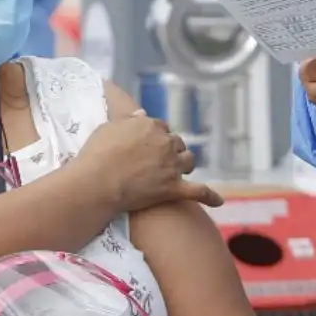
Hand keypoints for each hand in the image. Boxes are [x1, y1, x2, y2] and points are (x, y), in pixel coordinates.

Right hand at [76, 110, 222, 212]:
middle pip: (176, 143)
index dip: (155, 136)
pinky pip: (198, 191)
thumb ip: (128, 120)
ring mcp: (172, 167)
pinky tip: (218, 201)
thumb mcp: (108, 128)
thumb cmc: (96, 154)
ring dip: (184, 164)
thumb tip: (142, 114)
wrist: (97, 183)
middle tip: (158, 160)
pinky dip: (210, 196)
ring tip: (177, 171)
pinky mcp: (174, 189)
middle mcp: (165, 143)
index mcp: (151, 126)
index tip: (148, 144)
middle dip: (170, 149)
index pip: (161, 127)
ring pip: (189, 161)